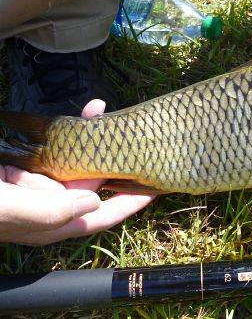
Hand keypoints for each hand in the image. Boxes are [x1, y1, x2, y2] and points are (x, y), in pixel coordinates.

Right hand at [0, 99, 155, 244]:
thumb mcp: (5, 209)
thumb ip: (47, 211)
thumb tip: (93, 201)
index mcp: (50, 221)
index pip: (100, 216)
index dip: (129, 205)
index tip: (155, 189)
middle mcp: (49, 203)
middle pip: (96, 185)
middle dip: (119, 163)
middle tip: (140, 141)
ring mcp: (39, 183)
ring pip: (80, 162)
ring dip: (99, 139)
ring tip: (111, 116)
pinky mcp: (26, 165)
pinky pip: (58, 147)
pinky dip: (74, 130)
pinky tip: (87, 112)